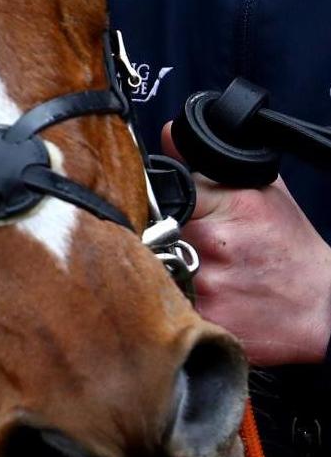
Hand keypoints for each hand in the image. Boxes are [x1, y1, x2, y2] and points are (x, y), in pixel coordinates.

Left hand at [160, 122, 330, 364]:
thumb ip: (203, 164)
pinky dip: (171, 308)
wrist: (326, 304)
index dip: (146, 204)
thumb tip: (167, 133)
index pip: (152, 191)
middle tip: (170, 248)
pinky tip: (192, 301)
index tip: (152, 214)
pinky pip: (168, 311)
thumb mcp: (256, 191)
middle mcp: (212, 245)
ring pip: (153, 273)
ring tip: (185, 275)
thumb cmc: (288, 247)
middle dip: (149, 240)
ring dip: (158, 274)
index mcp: (223, 204)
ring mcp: (210, 288)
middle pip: (144, 234)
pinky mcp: (210, 323)